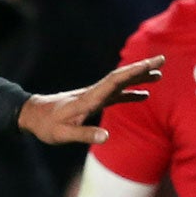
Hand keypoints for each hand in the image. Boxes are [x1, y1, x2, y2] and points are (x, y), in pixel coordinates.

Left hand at [16, 56, 162, 145]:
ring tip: (160, 75)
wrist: (33, 115)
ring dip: (139, 78)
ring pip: (121, 84)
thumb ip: (84, 134)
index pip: (114, 81)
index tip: (150, 64)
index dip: (133, 72)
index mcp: (88, 98)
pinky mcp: (94, 102)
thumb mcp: (62, 134)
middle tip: (163, 59)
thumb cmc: (46, 126)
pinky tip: (144, 95)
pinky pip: (116, 94)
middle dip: (142, 68)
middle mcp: (94, 93)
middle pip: (121, 77)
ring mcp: (95, 96)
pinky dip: (131, 93)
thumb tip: (106, 137)